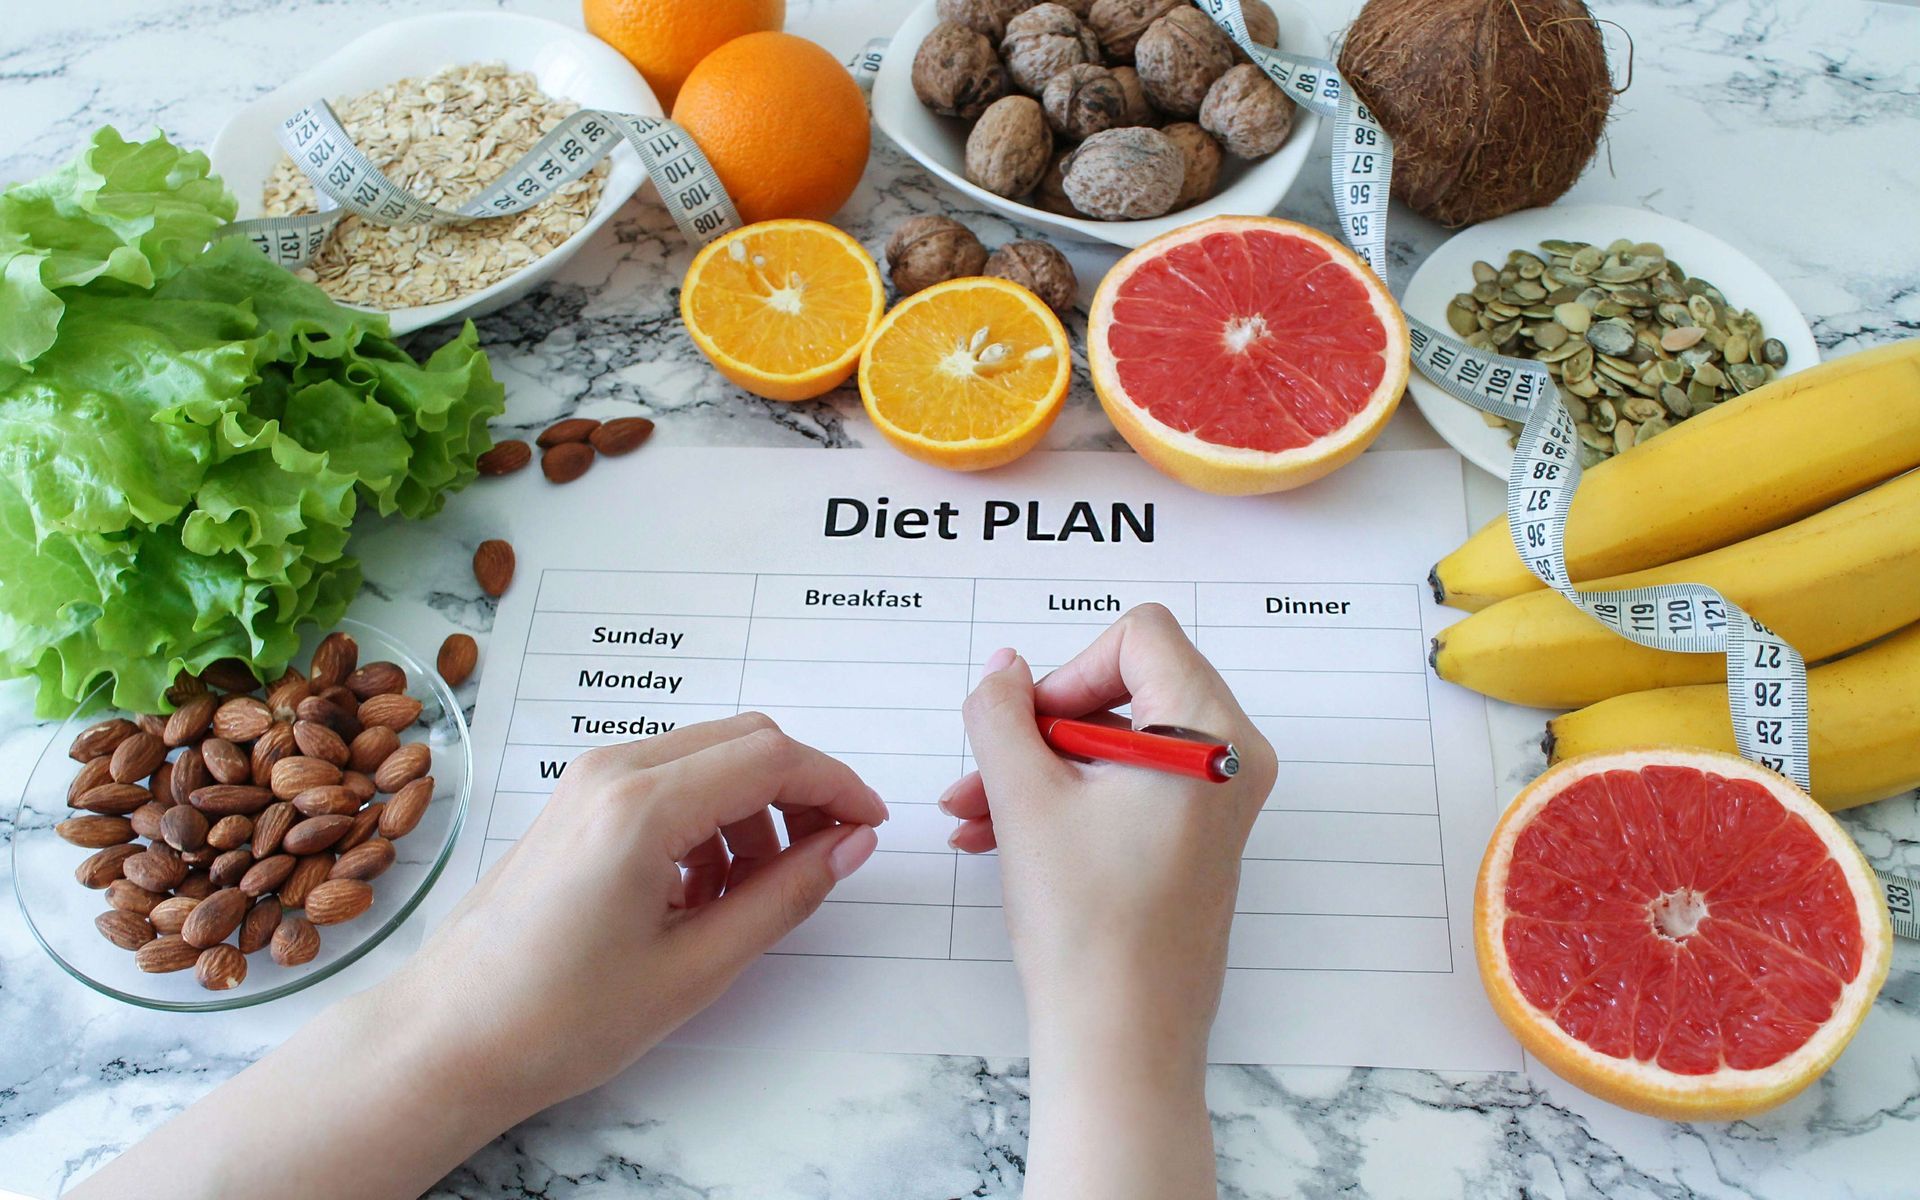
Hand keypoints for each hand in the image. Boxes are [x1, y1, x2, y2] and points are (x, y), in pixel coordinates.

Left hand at [71, 713, 885, 1199]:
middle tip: (828, 856)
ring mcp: (587, 779)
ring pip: (709, 755)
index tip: (872, 826)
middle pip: (746, 739)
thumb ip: (785, 894)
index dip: (837, 785)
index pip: (774, 757)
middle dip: (801, 788)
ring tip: (754, 894)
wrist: (448, 1037)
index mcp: (643, 806)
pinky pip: (667, 778)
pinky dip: (709, 814)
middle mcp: (613, 770)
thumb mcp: (696, 967)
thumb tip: (849, 843)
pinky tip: (705, 888)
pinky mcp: (575, 800)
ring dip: (754, 806)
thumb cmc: (560, 1018)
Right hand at [943, 604, 1274, 1198]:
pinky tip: (999, 834)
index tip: (1026, 726)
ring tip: (972, 813)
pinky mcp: (1200, 839)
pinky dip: (1070, 797)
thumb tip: (1003, 670)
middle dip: (1043, 726)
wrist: (1122, 1039)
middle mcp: (1232, 757)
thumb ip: (1002, 713)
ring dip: (1042, 766)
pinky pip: (1132, 786)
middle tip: (983, 770)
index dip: (1069, 670)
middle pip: (1128, 686)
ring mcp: (1220, 802)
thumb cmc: (1087, 923)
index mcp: (1211, 732)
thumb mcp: (1024, 798)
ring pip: (1119, 742)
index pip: (1140, 636)